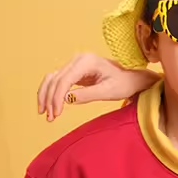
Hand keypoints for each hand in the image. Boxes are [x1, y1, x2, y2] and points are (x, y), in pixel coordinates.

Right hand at [36, 53, 160, 121]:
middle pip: (55, 79)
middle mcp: (77, 59)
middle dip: (50, 99)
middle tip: (49, 118)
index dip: (57, 97)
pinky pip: (57, 81)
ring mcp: (74, 64)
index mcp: (86, 61)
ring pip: (52, 79)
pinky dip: (51, 93)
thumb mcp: (108, 91)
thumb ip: (87, 95)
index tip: (56, 113)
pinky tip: (49, 106)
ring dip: (46, 96)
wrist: (131, 78)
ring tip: (46, 114)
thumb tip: (66, 100)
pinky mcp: (74, 71)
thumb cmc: (124, 84)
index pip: (65, 80)